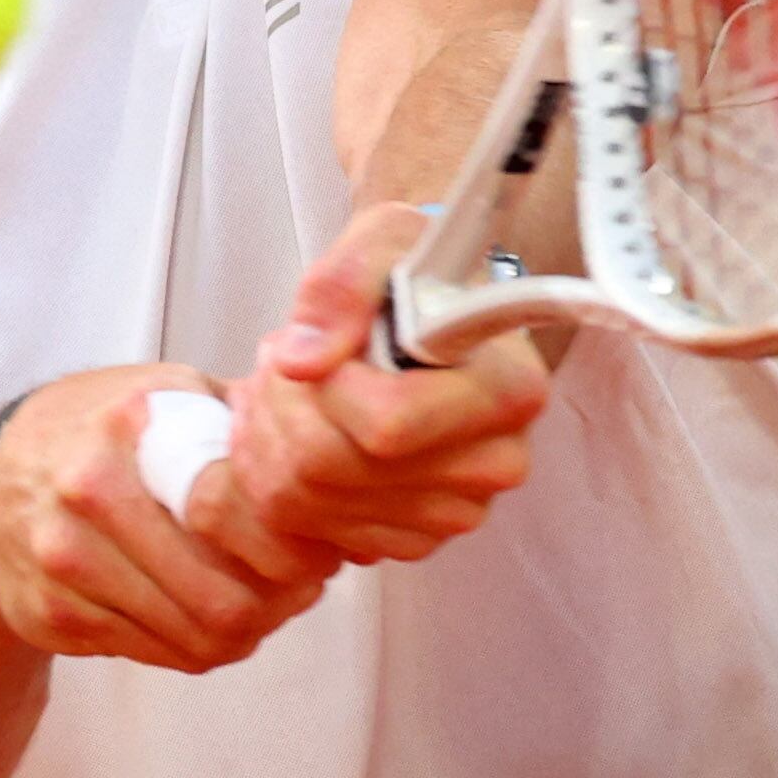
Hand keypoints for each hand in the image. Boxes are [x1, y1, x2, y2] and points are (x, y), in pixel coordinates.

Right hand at [0, 365, 340, 672]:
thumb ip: (246, 419)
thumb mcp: (170, 392)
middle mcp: (88, 496)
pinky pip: (155, 656)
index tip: (315, 549)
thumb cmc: (102, 430)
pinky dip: (191, 643)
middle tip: (298, 589)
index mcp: (132, 430)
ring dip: (243, 631)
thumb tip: (338, 463)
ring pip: (194, 641)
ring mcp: (63, 564)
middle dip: (279, 605)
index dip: (297, 549)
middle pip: (225, 602)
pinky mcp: (49, 617)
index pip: (242, 520)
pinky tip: (197, 608)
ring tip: (256, 600)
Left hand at [198, 202, 548, 566]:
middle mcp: (495, 463)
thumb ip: (343, 284)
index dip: (327, 386)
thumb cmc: (418, 277)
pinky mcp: (416, 538)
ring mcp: (456, 511)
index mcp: (507, 389)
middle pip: (332, 469)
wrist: (436, 316)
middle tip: (280, 362)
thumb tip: (302, 360)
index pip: (386, 424)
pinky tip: (300, 429)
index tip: (325, 344)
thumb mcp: (386, 240)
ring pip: (307, 503)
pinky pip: (310, 530)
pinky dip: (281, 479)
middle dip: (280, 408)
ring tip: (286, 390)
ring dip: (269, 440)